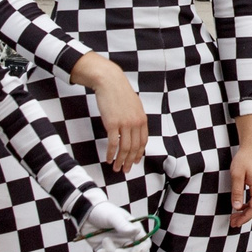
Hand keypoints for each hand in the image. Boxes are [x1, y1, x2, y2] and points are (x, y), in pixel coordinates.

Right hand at [71, 54, 146, 173]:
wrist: (109, 81)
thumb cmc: (119, 92)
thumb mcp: (133, 105)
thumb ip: (135, 118)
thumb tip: (132, 130)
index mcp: (142, 119)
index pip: (143, 141)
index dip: (139, 154)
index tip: (135, 161)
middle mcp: (136, 122)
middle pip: (134, 148)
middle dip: (130, 161)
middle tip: (125, 170)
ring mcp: (125, 123)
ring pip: (124, 148)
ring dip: (121, 160)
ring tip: (117, 168)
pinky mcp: (112, 123)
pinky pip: (113, 143)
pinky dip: (111, 153)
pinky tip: (109, 159)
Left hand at [81, 197, 151, 251]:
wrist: (85, 213)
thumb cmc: (103, 211)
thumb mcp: (113, 216)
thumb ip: (123, 225)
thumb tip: (137, 231)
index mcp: (133, 230)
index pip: (144, 243)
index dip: (142, 249)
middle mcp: (126, 240)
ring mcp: (115, 247)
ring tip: (104, 241)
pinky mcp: (104, 251)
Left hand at [226, 136, 251, 227]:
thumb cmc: (244, 158)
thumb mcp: (236, 175)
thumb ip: (237, 192)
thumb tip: (237, 206)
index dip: (244, 218)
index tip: (235, 222)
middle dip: (245, 217)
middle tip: (233, 222)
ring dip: (246, 212)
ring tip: (235, 216)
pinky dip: (249, 205)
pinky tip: (241, 206)